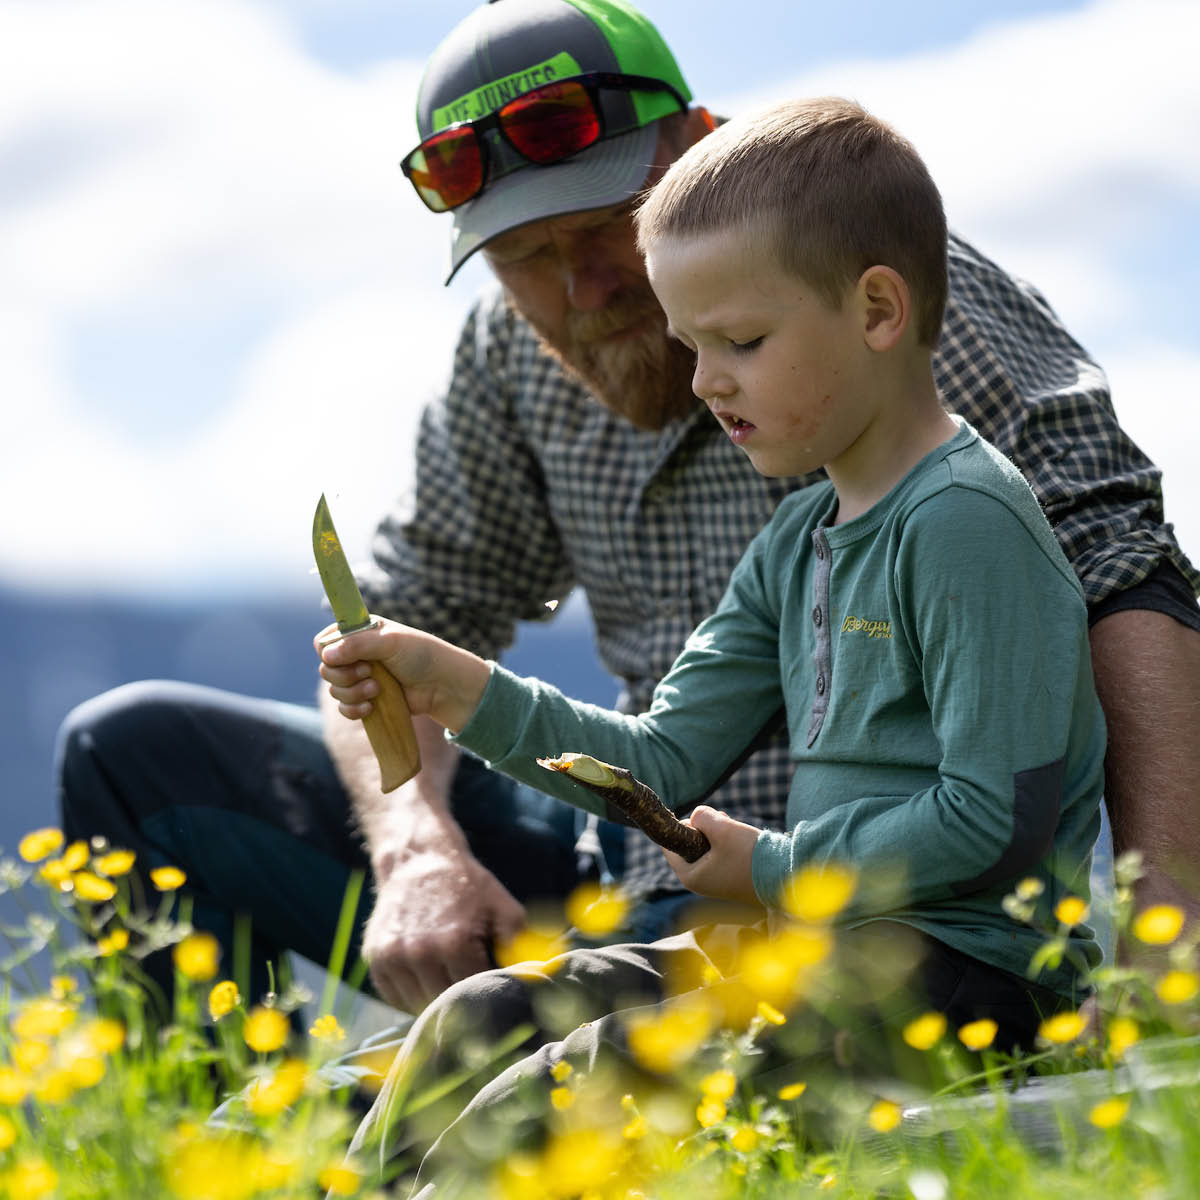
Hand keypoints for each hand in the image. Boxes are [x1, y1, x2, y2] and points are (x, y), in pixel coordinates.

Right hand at [315, 618, 489, 732]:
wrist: (443, 685)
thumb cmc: (421, 655)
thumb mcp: (390, 642)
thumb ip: (357, 644)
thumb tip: (326, 655)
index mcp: (360, 633)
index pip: (324, 641)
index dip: (328, 651)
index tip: (342, 657)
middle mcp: (357, 655)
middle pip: (326, 668)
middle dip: (344, 674)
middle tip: (368, 672)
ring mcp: (361, 678)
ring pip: (335, 690)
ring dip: (353, 692)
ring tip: (378, 689)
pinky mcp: (367, 700)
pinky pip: (344, 709)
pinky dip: (353, 709)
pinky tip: (371, 707)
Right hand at [363, 847, 526, 1012]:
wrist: (419, 860)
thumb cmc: (467, 887)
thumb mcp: (504, 908)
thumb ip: (520, 947)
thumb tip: (535, 981)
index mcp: (455, 943)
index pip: (474, 999)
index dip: (486, 1002)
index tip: (493, 999)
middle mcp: (419, 954)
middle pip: (444, 1008)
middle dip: (460, 1008)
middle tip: (472, 999)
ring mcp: (392, 957)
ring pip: (416, 1007)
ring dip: (432, 1005)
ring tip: (447, 985)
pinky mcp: (374, 958)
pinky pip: (393, 998)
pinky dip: (409, 997)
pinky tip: (425, 980)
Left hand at [661, 806, 762, 907]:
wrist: (784, 876)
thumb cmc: (750, 855)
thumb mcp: (722, 829)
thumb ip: (702, 817)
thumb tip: (696, 817)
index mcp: (690, 876)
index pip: (670, 845)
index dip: (683, 825)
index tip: (701, 819)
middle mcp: (700, 884)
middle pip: (690, 844)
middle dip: (703, 828)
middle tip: (720, 820)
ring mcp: (716, 883)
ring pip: (706, 847)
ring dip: (717, 833)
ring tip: (732, 827)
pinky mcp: (731, 880)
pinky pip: (720, 855)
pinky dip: (726, 843)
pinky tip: (740, 837)